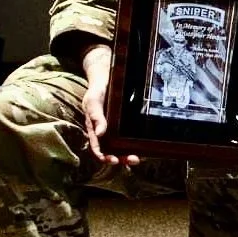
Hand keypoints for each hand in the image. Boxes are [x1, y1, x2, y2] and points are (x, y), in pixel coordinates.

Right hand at [81, 42, 139, 165]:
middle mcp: (105, 132)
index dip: (104, 157)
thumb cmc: (97, 90)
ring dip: (129, 154)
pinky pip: (130, 137)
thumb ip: (95, 116)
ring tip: (138, 157)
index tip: (113, 161)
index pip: (98, 148)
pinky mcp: (126, 124)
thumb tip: (100, 134)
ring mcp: (116, 129)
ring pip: (121, 147)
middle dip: (121, 159)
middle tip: (132, 159)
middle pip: (112, 151)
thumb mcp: (93, 101)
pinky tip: (144, 146)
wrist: (106, 76)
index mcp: (94, 129)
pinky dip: (136, 144)